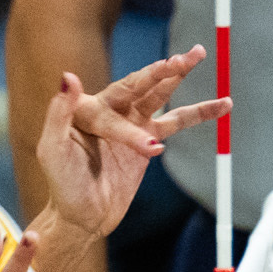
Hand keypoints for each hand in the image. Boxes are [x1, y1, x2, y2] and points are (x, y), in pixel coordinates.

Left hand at [32, 49, 226, 246]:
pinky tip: (219, 106)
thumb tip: (69, 77)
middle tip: (191, 54)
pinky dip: (196, 114)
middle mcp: (111, 109)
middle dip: (168, 69)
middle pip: (144, 83)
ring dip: (181, 77)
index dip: (144, 90)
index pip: (121, 93)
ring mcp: (131, 124)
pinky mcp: (147, 142)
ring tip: (200, 55)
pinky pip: (175, 124)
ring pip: (161, 97)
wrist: (82, 216)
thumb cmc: (62, 185)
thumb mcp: (53, 149)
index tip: (162, 99)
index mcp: (88, 107)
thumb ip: (60, 112)